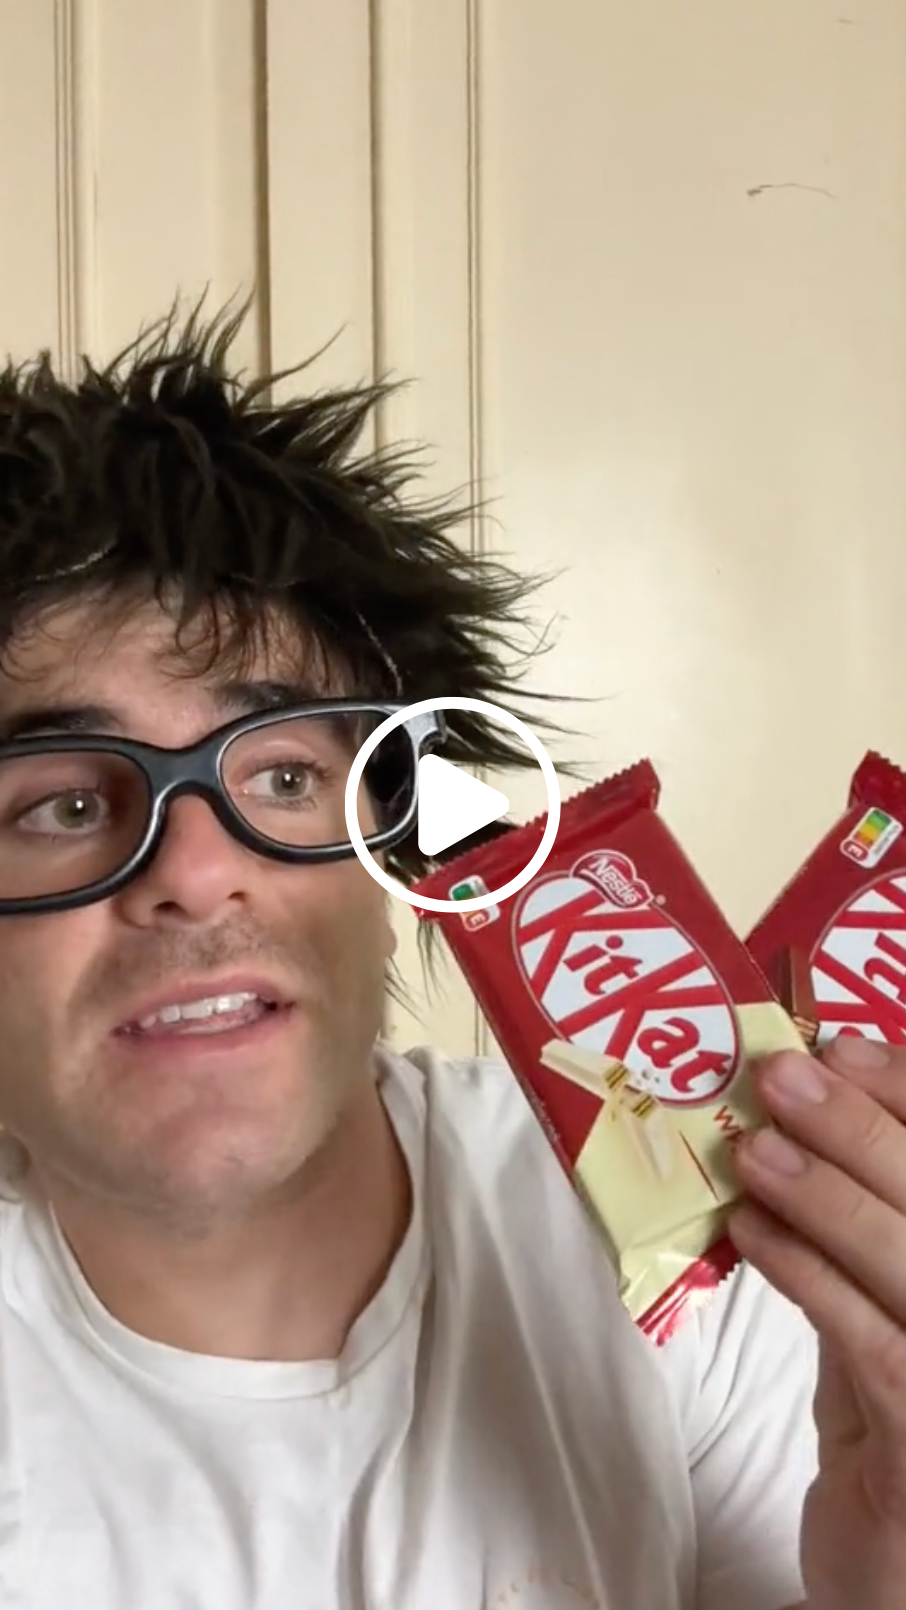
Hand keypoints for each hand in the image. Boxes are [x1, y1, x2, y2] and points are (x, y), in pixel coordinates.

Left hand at [728, 1037, 905, 1609]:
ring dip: (827, 1196)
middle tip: (781, 1075)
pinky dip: (807, 1277)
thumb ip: (863, 1244)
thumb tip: (794, 1129)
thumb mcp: (887, 1327)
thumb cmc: (896, 1442)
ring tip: (754, 1149)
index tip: (845, 1047)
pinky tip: (752, 1232)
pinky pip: (872, 1344)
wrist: (899, 1585)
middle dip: (863, 1127)